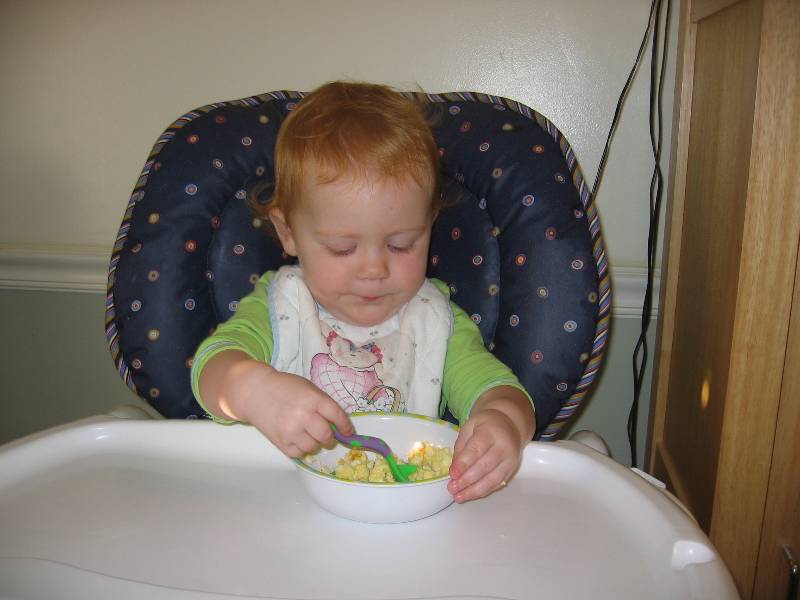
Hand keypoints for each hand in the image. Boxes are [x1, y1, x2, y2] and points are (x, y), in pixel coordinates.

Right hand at [242, 369, 353, 457]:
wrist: (255, 392)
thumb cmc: (284, 387)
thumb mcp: (307, 387)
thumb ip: (322, 404)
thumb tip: (337, 425)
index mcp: (312, 399)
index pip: (337, 416)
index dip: (345, 426)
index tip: (348, 432)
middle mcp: (303, 416)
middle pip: (326, 435)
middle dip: (330, 437)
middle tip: (327, 435)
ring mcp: (291, 431)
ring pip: (314, 446)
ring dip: (315, 443)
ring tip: (308, 433)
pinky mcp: (280, 442)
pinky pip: (299, 453)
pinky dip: (302, 448)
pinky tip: (297, 438)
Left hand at [447, 386, 534, 502]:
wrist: (510, 424)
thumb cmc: (486, 425)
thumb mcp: (470, 427)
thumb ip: (461, 446)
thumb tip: (455, 470)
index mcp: (490, 432)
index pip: (476, 450)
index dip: (463, 464)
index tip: (452, 474)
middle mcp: (503, 447)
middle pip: (484, 467)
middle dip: (467, 480)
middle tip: (452, 488)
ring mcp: (510, 460)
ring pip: (492, 479)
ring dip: (474, 490)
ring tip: (459, 496)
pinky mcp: (512, 470)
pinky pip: (497, 484)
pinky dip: (483, 491)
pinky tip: (470, 495)